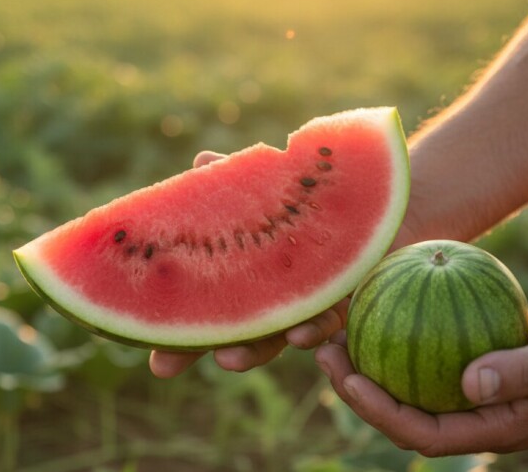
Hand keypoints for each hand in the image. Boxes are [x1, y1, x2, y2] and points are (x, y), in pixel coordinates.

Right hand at [149, 151, 352, 377]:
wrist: (375, 193)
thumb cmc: (312, 189)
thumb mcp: (271, 180)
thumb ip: (238, 181)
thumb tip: (200, 161)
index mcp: (246, 278)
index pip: (207, 314)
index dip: (179, 339)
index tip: (152, 362)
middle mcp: (276, 299)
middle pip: (238, 335)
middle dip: (213, 351)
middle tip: (180, 366)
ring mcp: (310, 305)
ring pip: (281, 337)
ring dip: (261, 349)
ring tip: (233, 358)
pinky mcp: (349, 303)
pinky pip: (331, 326)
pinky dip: (315, 330)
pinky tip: (303, 333)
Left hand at [315, 290, 527, 455]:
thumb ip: (520, 372)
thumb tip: (470, 384)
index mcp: (495, 428)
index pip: (423, 433)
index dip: (380, 413)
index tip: (347, 380)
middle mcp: (477, 417)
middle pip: (404, 415)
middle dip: (359, 392)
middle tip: (325, 355)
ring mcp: (474, 396)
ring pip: (409, 388)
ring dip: (370, 367)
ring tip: (336, 338)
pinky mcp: (473, 370)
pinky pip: (425, 361)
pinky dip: (398, 342)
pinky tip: (377, 310)